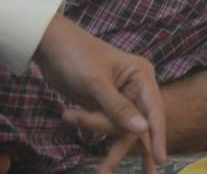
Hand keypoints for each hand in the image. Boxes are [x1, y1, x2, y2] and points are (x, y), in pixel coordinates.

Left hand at [33, 14, 164, 173]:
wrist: (47, 44)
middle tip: (108, 169)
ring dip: (105, 139)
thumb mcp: (95, 82)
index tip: (159, 159)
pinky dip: (95, 129)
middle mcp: (136, 88)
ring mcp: (121, 97)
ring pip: (120, 128)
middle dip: (120, 143)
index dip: (157, 136)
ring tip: (100, 169)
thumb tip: (142, 129)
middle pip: (136, 124)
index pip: (154, 110)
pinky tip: (81, 132)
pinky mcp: (105, 104)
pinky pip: (107, 124)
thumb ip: (118, 107)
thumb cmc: (74, 55)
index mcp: (140, 76)